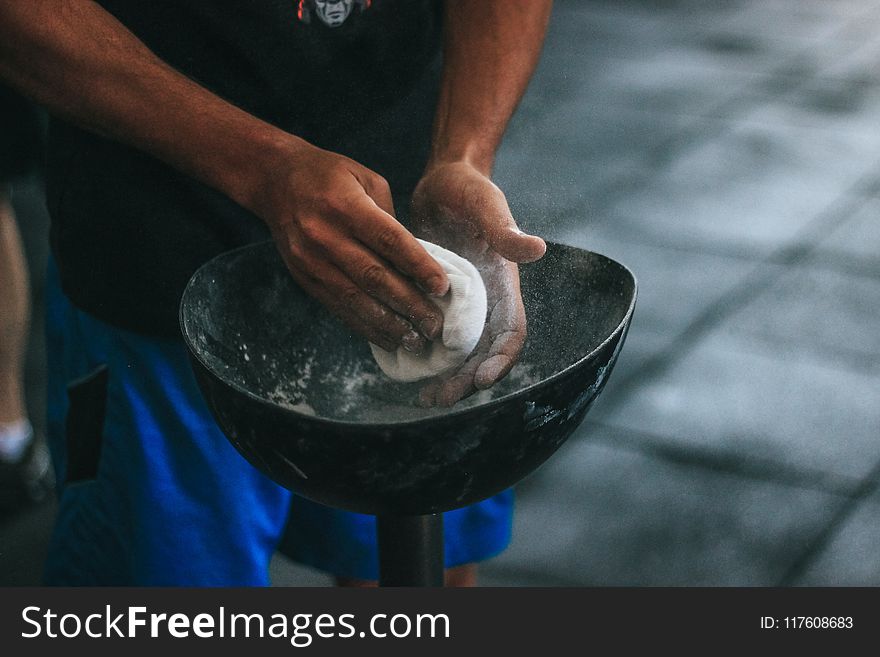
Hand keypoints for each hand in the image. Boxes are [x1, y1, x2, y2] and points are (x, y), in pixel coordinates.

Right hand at [250, 139, 448, 352]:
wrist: (274, 180)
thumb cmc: (330, 176)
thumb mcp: (366, 179)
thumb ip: (391, 219)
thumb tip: (415, 262)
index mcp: (346, 206)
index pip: (389, 241)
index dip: (418, 266)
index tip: (442, 287)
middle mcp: (325, 235)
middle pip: (375, 277)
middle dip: (409, 304)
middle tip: (435, 324)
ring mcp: (311, 260)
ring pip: (356, 300)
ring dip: (389, 324)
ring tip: (416, 340)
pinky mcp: (304, 278)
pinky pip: (338, 307)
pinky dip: (365, 326)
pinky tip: (388, 338)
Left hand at [410, 161, 545, 405]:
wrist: (442, 180)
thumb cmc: (467, 188)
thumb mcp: (484, 203)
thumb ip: (504, 228)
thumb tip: (535, 249)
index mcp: (502, 284)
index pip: (510, 331)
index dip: (500, 359)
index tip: (480, 380)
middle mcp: (484, 300)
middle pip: (482, 353)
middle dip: (465, 380)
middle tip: (439, 400)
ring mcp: (460, 303)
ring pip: (457, 352)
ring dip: (445, 376)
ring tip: (424, 398)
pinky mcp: (436, 300)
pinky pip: (434, 336)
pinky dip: (424, 355)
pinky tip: (403, 368)